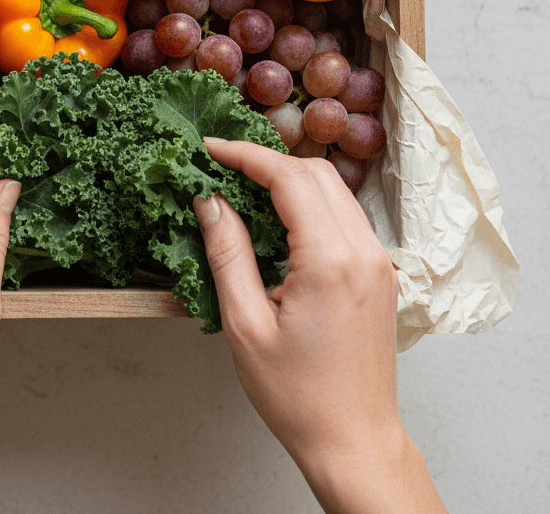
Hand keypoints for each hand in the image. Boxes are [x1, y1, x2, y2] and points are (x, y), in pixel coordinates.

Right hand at [195, 139, 446, 513]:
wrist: (354, 441)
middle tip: (221, 165)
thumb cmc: (298, 395)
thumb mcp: (245, 323)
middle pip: (315, 172)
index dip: (244, 155)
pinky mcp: (379, 273)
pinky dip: (309, 202)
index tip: (209, 149)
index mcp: (330, 261)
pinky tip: (277, 218)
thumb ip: (228, 252)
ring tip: (243, 187)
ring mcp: (378, 261)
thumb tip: (210, 201)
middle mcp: (363, 251)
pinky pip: (343, 215)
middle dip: (266, 160)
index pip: (287, 178)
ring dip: (288, 178)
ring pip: (333, 189)